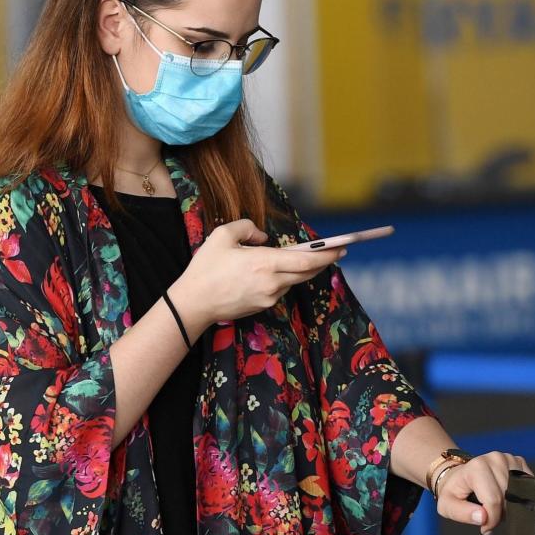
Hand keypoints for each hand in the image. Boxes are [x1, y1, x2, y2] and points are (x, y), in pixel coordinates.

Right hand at [171, 218, 345, 325]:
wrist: (193, 303)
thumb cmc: (205, 268)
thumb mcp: (222, 235)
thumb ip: (247, 228)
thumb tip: (264, 238)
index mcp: (265, 263)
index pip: (307, 260)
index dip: (327, 254)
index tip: (342, 247)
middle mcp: (272, 282)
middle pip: (307, 272)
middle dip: (324, 262)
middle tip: (335, 252)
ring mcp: (269, 297)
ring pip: (293, 281)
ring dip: (300, 270)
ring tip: (300, 258)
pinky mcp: (262, 306)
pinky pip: (279, 289)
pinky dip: (282, 279)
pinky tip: (272, 272)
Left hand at [434, 451, 533, 534]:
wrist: (459, 477)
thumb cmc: (455, 491)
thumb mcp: (448, 505)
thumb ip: (462, 513)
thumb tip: (483, 517)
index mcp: (477, 467)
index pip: (494, 501)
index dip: (491, 519)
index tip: (484, 526)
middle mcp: (495, 459)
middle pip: (508, 499)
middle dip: (500, 513)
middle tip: (487, 514)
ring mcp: (510, 459)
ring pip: (519, 495)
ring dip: (509, 506)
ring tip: (494, 504)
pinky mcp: (520, 463)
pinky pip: (527, 489)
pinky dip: (518, 498)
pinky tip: (504, 496)